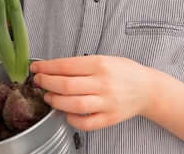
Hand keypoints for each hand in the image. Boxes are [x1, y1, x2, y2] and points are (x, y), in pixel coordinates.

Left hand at [30, 55, 153, 130]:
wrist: (148, 88)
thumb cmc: (123, 71)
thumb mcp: (104, 59)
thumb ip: (81, 65)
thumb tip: (53, 69)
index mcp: (100, 64)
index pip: (66, 66)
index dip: (47, 67)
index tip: (36, 68)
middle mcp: (104, 83)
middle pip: (66, 85)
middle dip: (46, 83)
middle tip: (38, 81)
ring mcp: (108, 102)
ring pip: (74, 105)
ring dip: (56, 101)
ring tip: (48, 97)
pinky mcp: (111, 118)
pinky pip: (86, 123)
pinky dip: (72, 120)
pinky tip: (66, 113)